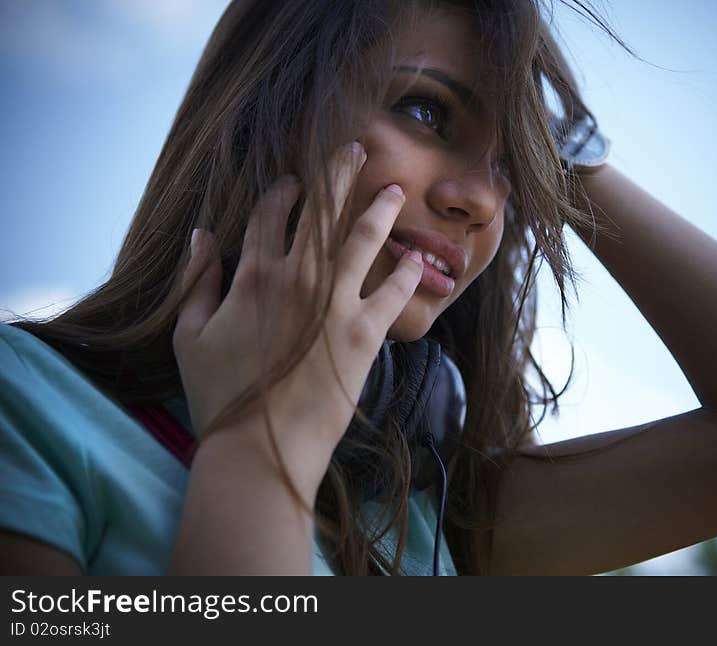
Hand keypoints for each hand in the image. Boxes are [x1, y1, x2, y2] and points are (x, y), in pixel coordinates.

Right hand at [172, 143, 423, 454]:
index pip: (271, 216)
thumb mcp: (189, 335)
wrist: (258, 448)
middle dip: (339, 175)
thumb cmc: (219, 395)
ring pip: (362, 240)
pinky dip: (408, 274)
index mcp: (252, 276)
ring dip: (379, 210)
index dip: (284, 191)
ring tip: (395, 189)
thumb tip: (201, 235)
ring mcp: (335, 304)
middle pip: (321, 213)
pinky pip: (392, 294)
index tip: (296, 179)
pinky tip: (419, 259)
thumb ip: (196, 281)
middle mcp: (297, 279)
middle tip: (356, 151)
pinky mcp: (363, 335)